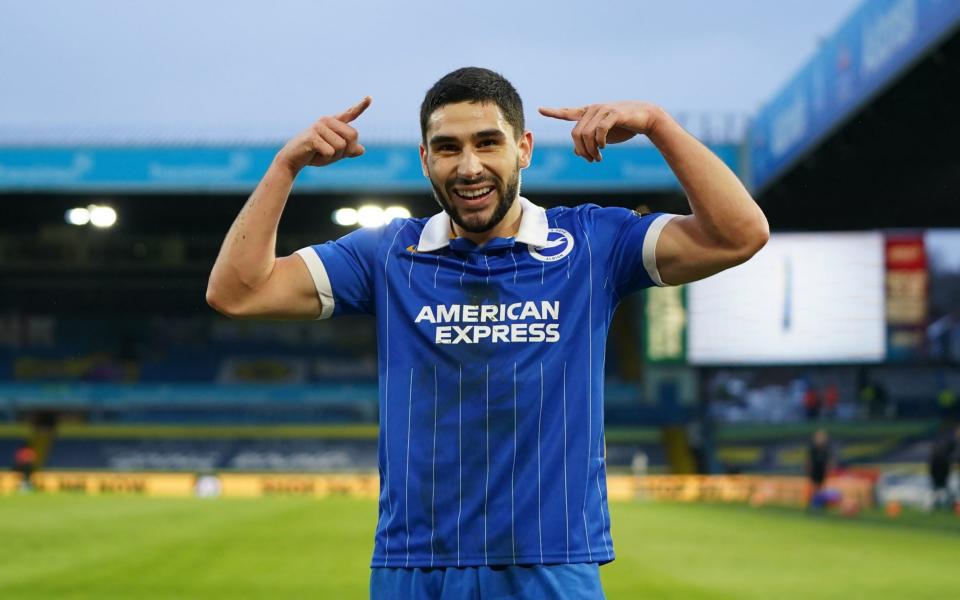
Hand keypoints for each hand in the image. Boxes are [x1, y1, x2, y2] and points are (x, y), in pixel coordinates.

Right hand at [276, 96, 371, 173]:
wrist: (293, 159)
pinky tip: (314, 154)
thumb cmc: (314, 154)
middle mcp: (327, 120)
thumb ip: (348, 151)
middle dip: (346, 150)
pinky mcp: (312, 135)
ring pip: (342, 146)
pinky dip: (325, 158)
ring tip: (320, 153)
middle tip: (331, 153)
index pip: (350, 113)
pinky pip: (330, 152)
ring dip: (334, 156)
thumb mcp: (334, 154)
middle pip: (353, 135)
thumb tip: (362, 150)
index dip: (361, 106)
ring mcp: (319, 126)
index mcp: (334, 122)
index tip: (370, 97)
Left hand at [538, 101, 661, 161]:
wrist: (645, 118)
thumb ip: (589, 141)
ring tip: (598, 158)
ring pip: (586, 134)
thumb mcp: (603, 137)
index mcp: (589, 113)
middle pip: (576, 134)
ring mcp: (603, 110)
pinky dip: (600, 142)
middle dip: (582, 150)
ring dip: (591, 150)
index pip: (568, 113)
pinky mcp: (614, 113)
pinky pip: (600, 130)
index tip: (540, 109)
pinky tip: (603, 147)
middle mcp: (593, 109)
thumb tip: (576, 152)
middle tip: (591, 160)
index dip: (554, 112)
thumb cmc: (623, 127)